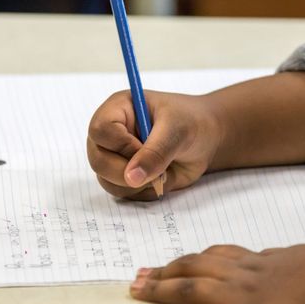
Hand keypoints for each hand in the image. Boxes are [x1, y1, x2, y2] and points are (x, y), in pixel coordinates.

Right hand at [87, 90, 222, 199]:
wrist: (206, 139)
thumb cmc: (191, 122)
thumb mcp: (177, 130)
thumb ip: (155, 152)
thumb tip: (131, 177)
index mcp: (118, 109)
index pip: (100, 130)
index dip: (120, 145)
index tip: (145, 148)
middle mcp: (112, 134)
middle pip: (98, 160)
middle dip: (126, 171)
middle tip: (156, 170)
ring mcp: (116, 157)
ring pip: (107, 181)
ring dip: (137, 184)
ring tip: (163, 170)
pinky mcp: (125, 177)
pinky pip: (123, 194)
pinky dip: (144, 192)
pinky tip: (161, 178)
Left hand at [130, 244, 304, 303]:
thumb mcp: (303, 258)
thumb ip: (282, 260)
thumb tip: (276, 259)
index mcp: (259, 261)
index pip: (217, 255)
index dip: (192, 259)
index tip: (177, 262)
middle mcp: (242, 275)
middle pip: (194, 266)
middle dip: (165, 270)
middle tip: (141, 274)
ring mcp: (240, 298)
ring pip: (190, 289)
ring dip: (161, 290)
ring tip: (139, 293)